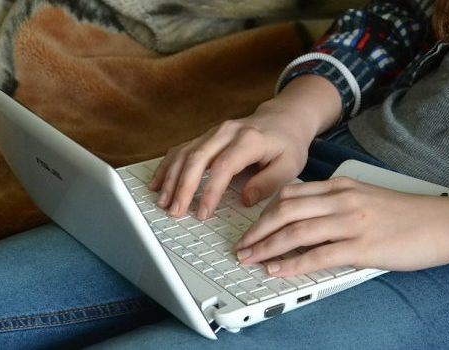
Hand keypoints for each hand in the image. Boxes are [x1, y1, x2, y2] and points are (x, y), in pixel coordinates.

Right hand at [149, 75, 341, 219]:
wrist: (283, 118)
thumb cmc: (287, 143)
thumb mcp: (290, 165)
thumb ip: (268, 183)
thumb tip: (245, 200)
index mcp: (249, 140)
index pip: (223, 167)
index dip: (210, 191)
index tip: (202, 213)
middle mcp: (227, 132)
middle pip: (197, 158)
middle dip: (182, 187)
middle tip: (175, 211)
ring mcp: (213, 132)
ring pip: (185, 153)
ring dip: (170, 178)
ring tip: (163, 201)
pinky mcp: (205, 136)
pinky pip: (181, 149)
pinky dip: (167, 166)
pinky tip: (157, 182)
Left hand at [234, 177, 448, 276]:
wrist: (446, 223)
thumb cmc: (408, 214)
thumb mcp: (366, 198)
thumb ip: (336, 204)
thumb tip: (306, 219)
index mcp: (341, 186)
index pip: (290, 194)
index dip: (264, 212)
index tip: (250, 227)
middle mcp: (342, 200)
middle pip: (284, 211)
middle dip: (256, 230)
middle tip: (241, 246)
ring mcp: (352, 222)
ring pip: (295, 232)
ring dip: (266, 247)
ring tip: (250, 259)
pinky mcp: (363, 246)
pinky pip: (318, 255)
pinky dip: (292, 264)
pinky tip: (277, 270)